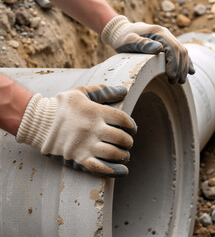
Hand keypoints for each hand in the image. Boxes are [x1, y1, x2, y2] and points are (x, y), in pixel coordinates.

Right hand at [16, 85, 136, 177]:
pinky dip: (114, 170)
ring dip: (123, 156)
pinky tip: (122, 170)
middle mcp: (92, 129)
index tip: (132, 129)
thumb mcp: (81, 92)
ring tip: (123, 155)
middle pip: (121, 138)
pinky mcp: (78, 158)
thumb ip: (103, 91)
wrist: (36, 121)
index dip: (132, 126)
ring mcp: (86, 145)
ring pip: (114, 154)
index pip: (123, 120)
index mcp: (95, 112)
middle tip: (127, 143)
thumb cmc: (61, 106)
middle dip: (128, 142)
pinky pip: (100, 167)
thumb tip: (123, 90)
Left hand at [101, 15, 194, 83]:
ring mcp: (168, 38)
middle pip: (181, 51)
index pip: (173, 48)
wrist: (121, 31)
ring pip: (183, 53)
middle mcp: (166, 33)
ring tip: (180, 81)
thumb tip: (159, 48)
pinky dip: (187, 63)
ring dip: (184, 68)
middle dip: (180, 68)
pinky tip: (190, 72)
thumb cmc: (123, 38)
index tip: (171, 77)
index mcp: (159, 32)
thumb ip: (143, 44)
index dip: (174, 64)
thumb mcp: (129, 40)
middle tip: (175, 82)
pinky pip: (181, 53)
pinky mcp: (167, 43)